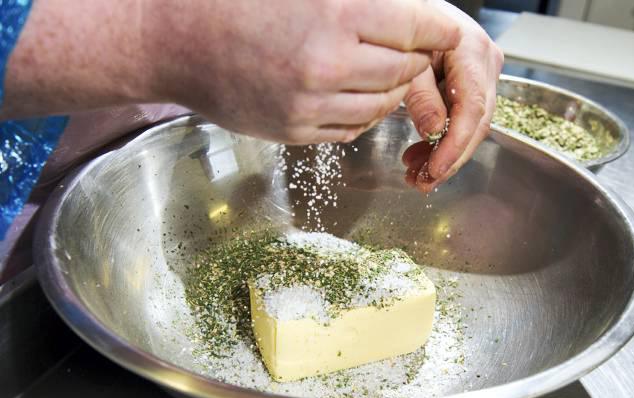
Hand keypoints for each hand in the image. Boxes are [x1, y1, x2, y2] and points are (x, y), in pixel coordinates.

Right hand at [3, 0, 460, 144]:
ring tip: (375, 69)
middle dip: (414, 59)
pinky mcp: (296, 131)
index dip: (436, 31)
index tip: (444, 32)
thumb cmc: (233, 1)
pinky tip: (348, 92)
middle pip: (405, 70)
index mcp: (336, 11)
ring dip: (389, 88)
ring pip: (383, 104)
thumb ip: (356, 0)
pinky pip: (353, 127)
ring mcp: (312, 104)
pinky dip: (362, 112)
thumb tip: (403, 7)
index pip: (417, 29)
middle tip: (409, 49)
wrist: (173, 42)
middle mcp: (328, 63)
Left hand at [401, 2, 503, 191]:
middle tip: (422, 182)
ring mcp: (484, 72)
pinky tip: (421, 156)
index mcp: (471, 51)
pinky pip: (464, 118)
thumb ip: (421, 97)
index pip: (471, 109)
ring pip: (471, 125)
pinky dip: (443, 140)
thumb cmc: (405, 25)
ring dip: (445, 154)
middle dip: (449, 158)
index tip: (435, 171)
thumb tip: (433, 132)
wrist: (411, 10)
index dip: (454, 146)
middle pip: (476, 123)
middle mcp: (486, 61)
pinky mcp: (473, 82)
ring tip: (416, 174)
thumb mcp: (406, 60)